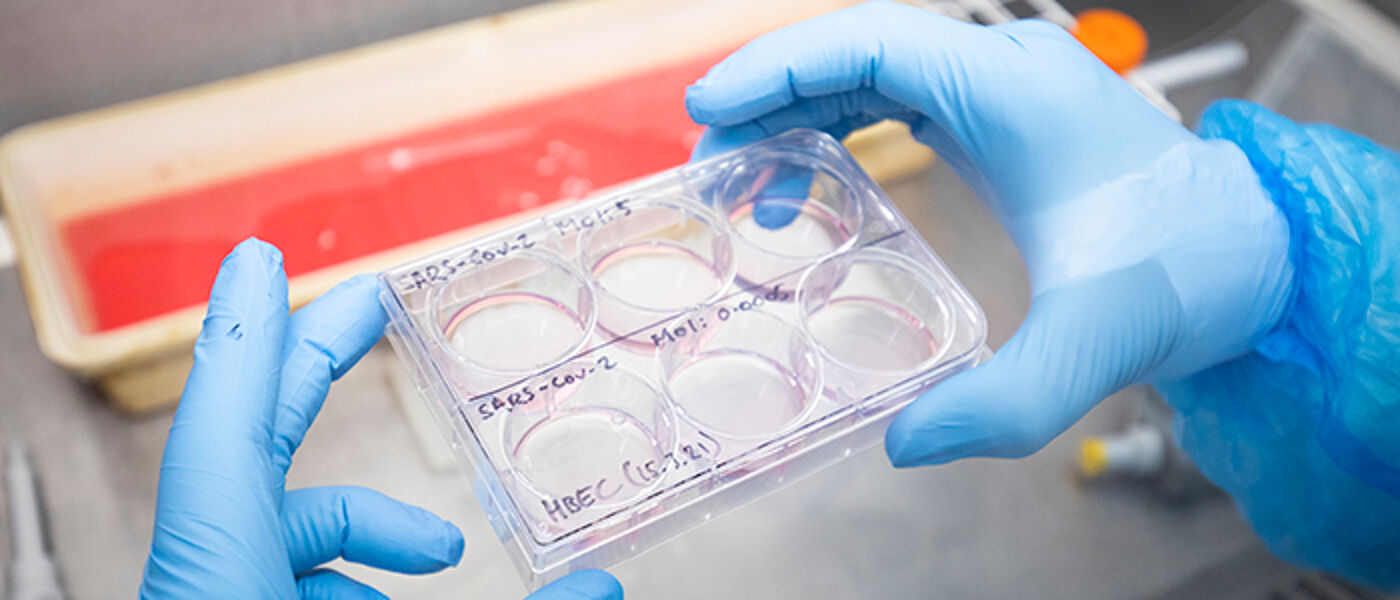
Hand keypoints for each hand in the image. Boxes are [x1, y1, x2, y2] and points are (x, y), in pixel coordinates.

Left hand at [140, 238, 623, 598]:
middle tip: (368, 306)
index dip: (250, 335)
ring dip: (364, 523)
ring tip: (442, 546)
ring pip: (279, 530)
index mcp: (223, 578)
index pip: (226, 433)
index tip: (263, 259)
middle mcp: (206, 584)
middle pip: (250, 451)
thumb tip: (603, 586)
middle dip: (314, 367)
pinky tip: (402, 599)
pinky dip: (345, 575)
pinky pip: (280, 577)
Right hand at [686, 1, 1293, 464]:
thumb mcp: (1096, 344)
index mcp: (1014, 91)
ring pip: (870, 71)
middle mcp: (1005, 70)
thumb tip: (907, 444)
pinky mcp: (1000, 116)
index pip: (871, 43)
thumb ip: (1007, 403)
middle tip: (710, 165)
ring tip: (749, 189)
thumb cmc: (1183, 274)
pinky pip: (896, 99)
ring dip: (799, 115)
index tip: (709, 104)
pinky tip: (812, 190)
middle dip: (772, 98)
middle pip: (855, 50)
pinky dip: (839, 130)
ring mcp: (1002, 87)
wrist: (1247, 258)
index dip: (778, 66)